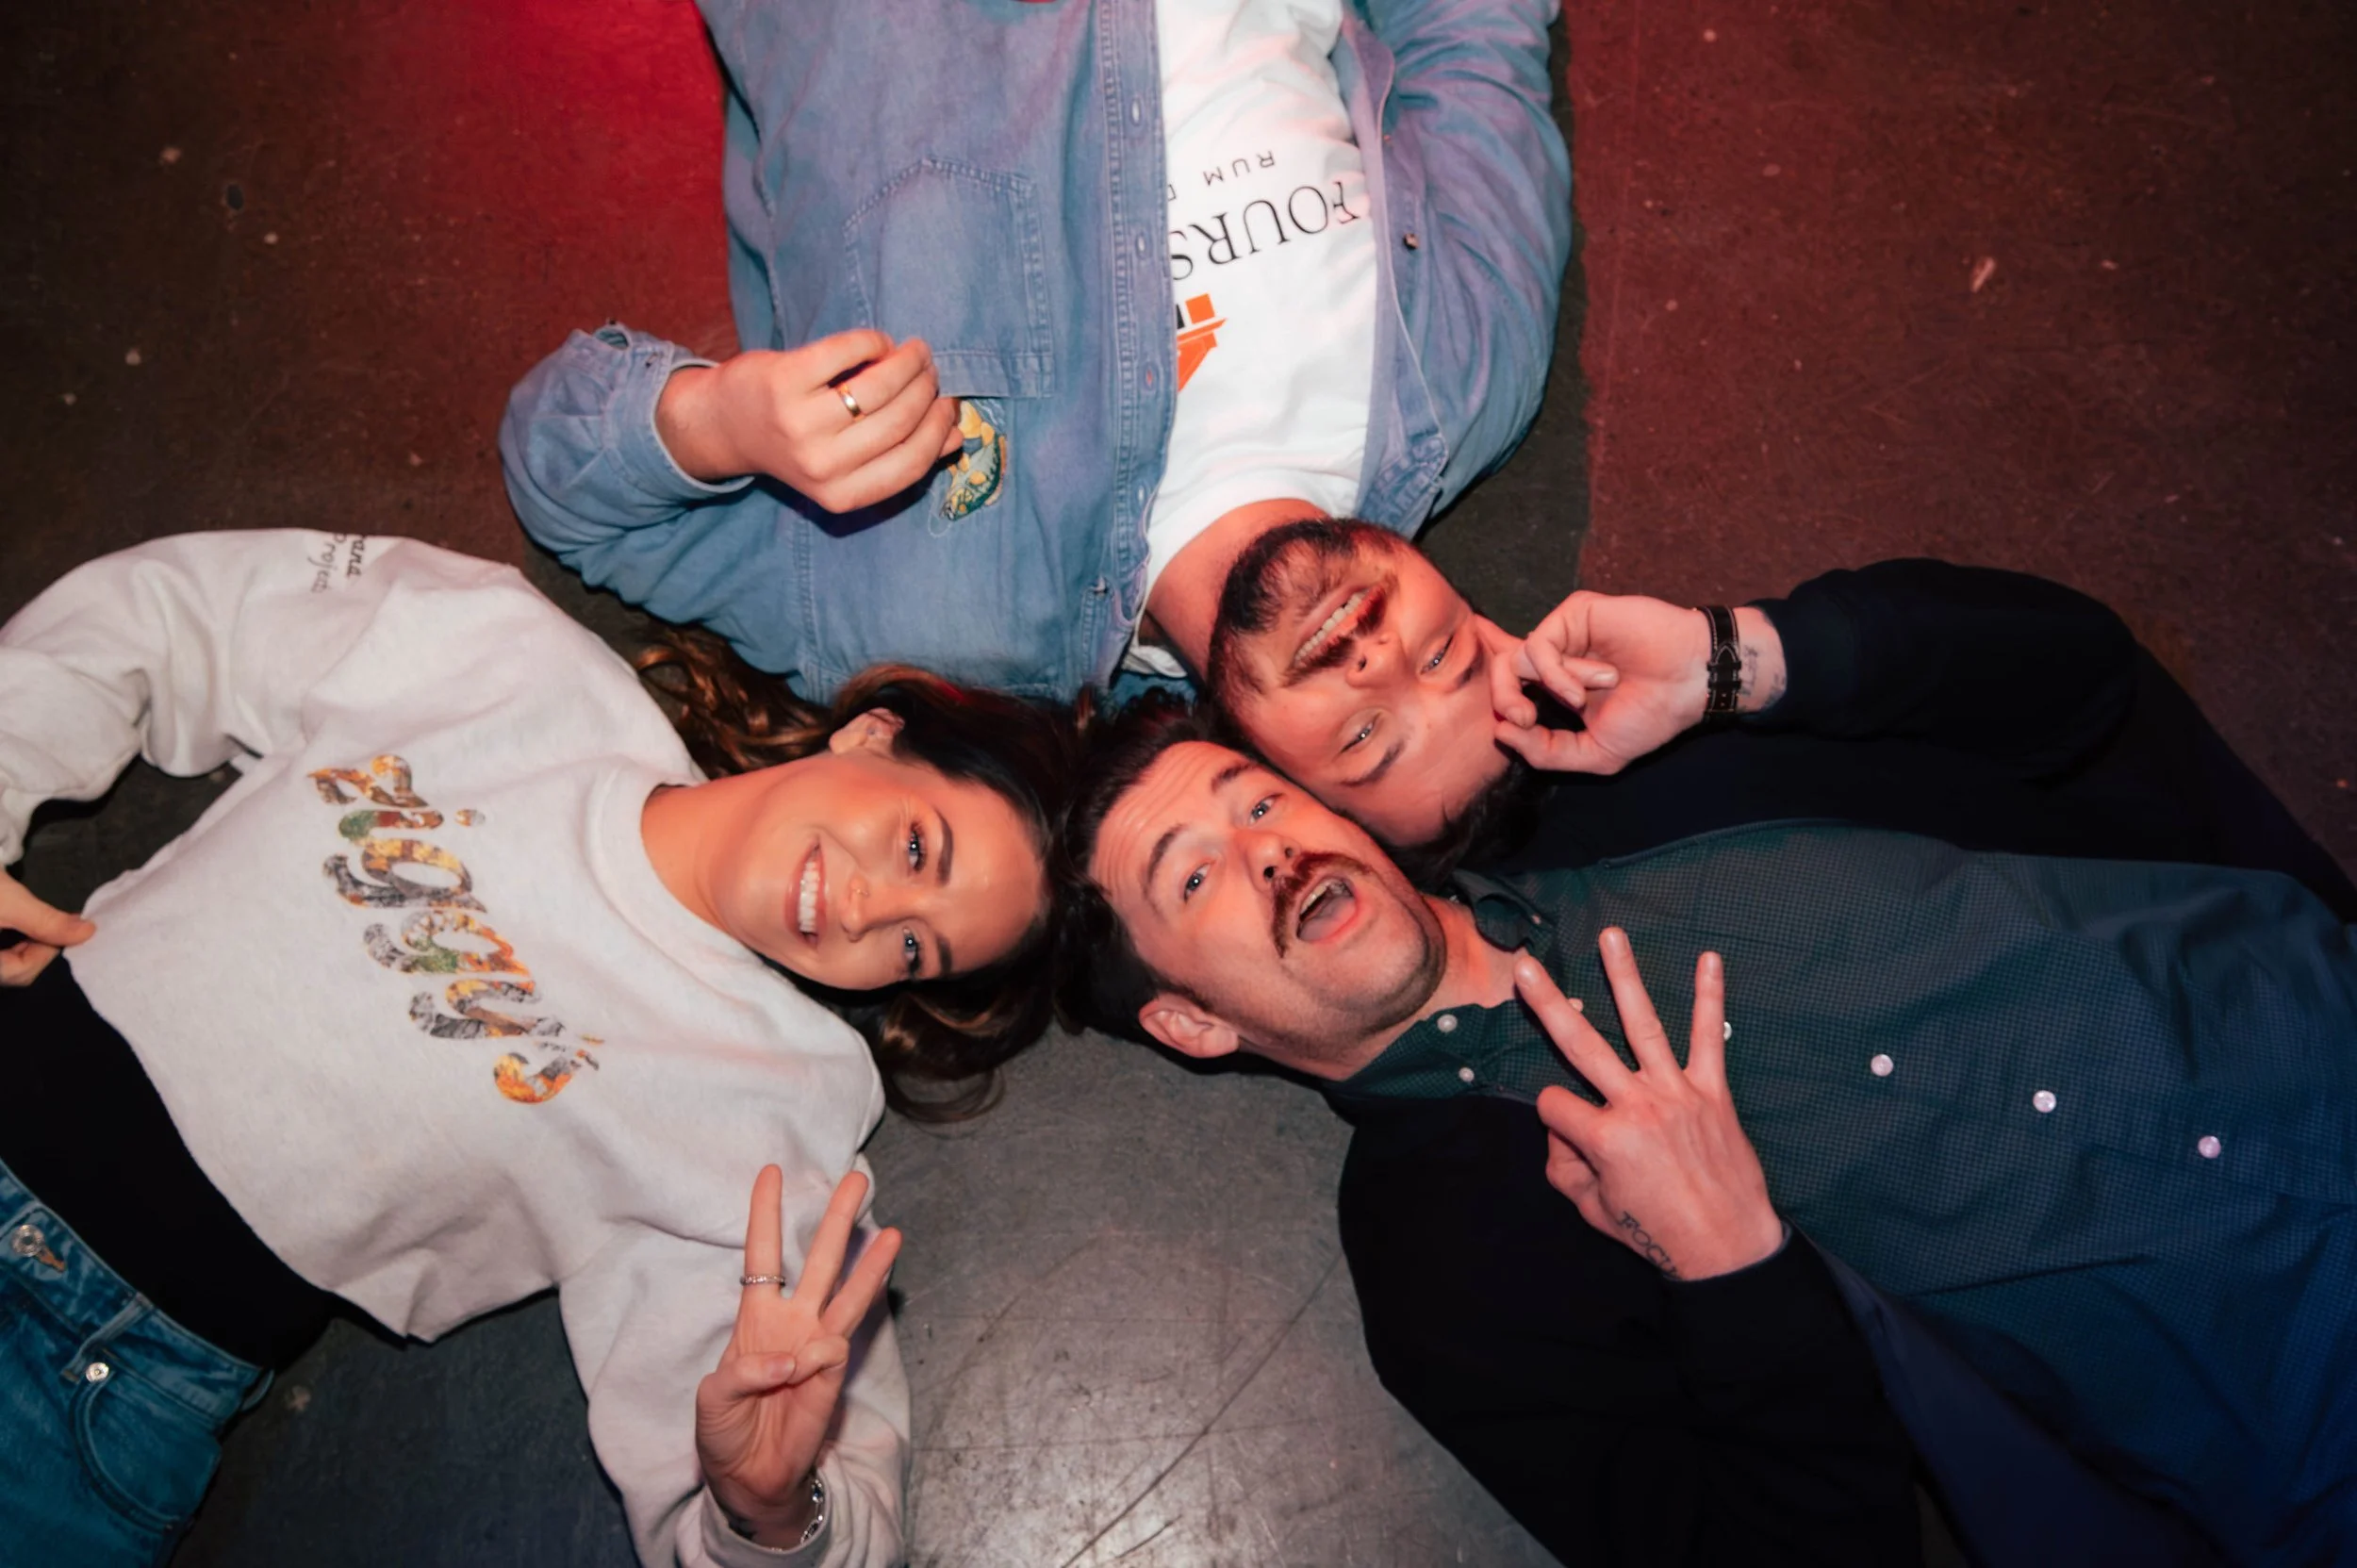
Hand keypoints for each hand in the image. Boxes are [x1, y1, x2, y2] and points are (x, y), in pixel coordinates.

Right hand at [1, 866, 94, 986]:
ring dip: (28, 945)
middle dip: (40, 948)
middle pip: (13, 971)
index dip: (48, 952)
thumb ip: (46, 921)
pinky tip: (24, 926)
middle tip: (60, 926)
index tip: (67, 930)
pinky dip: (14, 942)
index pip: (20, 972)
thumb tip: (87, 933)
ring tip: (42, 924)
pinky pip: (0, 954)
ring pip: (6, 963)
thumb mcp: (9, 900)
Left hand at [656, 330, 963, 511]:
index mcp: (842, 495)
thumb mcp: (844, 466)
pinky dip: (872, 342)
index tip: (949, 403)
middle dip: (926, 389)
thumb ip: (896, 455)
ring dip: (907, 362)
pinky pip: (846, 352)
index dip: (939, 429)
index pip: (912, 462)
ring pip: (879, 387)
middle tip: (929, 369)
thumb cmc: (799, 442)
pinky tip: (878, 343)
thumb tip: (956, 435)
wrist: (726, 425)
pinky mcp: (784, 381)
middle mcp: (821, 466)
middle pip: (900, 421)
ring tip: (914, 351)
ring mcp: (800, 423)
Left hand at [696, 1166, 902, 1547]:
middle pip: (817, 1259)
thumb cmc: (724, 1431)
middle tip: (857, 1178)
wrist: (749, 1476)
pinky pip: (834, 1348)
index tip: (770, 1172)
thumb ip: (744, 1372)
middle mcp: (791, 1321)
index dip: (765, 1214)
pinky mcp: (831, 1375)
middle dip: (836, 1219)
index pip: (762, 1255)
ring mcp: (815, 1345)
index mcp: (754, 1317)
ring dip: (869, 1264)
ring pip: (846, 1293)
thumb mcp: (711, 1399)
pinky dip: (820, 1353)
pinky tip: (805, 1365)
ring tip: (892, 1232)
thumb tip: (794, 1358)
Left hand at [1491, 592, 1783, 774]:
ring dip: (1556, 687)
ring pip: (1518, 661)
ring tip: (1588, 698)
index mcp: (1558, 687)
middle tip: (1525, 720)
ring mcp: (1564, 633)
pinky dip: (1561, 672)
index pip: (1507, 688)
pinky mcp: (1573, 614)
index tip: (1514, 729)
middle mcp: (1557, 657)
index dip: (1499, 705)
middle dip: (1504, 700)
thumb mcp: (1595, 753)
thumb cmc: (1651, 715)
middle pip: (1500, 671)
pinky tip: (1601, 678)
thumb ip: (1545, 752)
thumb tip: (1501, 731)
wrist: (1691, 681)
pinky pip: (1540, 646)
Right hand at [1517, 930, 1782, 1280]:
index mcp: (1604, 1139)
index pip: (1554, 1104)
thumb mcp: (1593, 1210)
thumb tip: (1560, 1128)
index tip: (1570, 1138)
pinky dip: (1710, 999)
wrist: (1727, 1247)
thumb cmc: (1656, 1235)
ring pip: (1643, 1025)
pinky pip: (1709, 1039)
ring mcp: (1677, 1094)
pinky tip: (1710, 959)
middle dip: (1548, 1004)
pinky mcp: (1713, 1093)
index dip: (1551, 1118)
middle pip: (1581, 1045)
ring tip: (1611, 936)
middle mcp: (1637, 1107)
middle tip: (1525, 966)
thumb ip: (1565, 1166)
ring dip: (1625, 977)